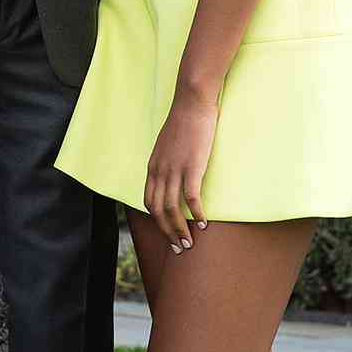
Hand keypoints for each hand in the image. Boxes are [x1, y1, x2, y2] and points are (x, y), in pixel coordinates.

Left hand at [144, 90, 218, 250]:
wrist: (192, 103)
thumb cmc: (184, 122)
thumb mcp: (168, 145)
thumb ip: (167, 162)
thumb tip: (173, 175)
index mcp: (153, 167)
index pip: (149, 201)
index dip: (157, 221)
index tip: (167, 233)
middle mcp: (160, 171)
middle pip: (158, 210)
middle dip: (167, 232)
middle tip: (178, 247)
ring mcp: (175, 170)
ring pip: (172, 208)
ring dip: (180, 229)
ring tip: (189, 243)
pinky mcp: (192, 167)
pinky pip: (191, 197)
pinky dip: (196, 213)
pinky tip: (203, 224)